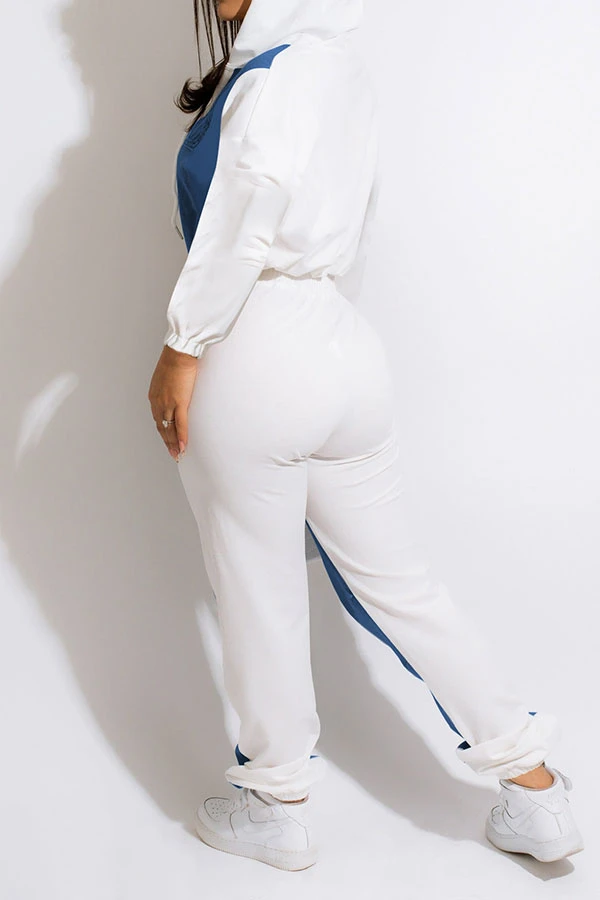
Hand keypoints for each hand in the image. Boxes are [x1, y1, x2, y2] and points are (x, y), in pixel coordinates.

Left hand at [148, 345, 198, 460]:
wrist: (179, 353)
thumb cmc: (175, 361)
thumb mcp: (166, 377)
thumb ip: (169, 388)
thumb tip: (175, 392)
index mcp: (154, 397)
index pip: (158, 419)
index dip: (163, 432)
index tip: (167, 441)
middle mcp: (158, 402)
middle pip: (162, 427)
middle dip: (167, 442)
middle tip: (173, 453)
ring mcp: (168, 403)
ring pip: (170, 428)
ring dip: (173, 443)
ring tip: (178, 454)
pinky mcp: (179, 402)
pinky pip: (180, 424)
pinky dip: (182, 437)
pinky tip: (183, 446)